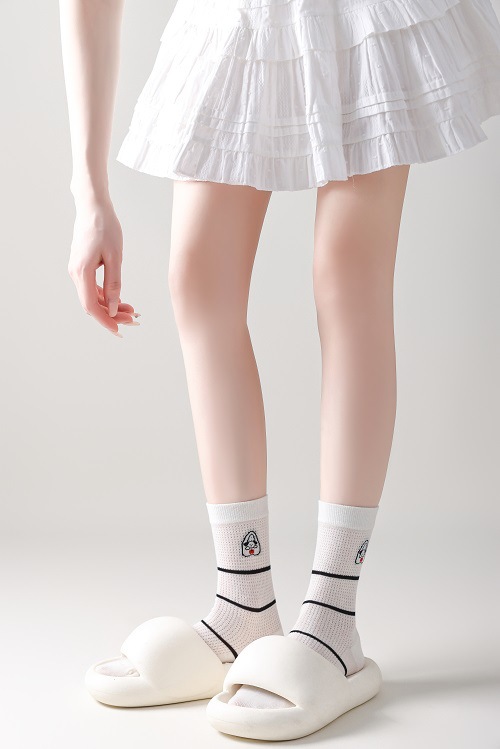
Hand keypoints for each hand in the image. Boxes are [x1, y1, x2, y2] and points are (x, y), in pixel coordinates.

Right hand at [67, 199, 139, 335]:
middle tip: (132, 319)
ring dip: (109, 306)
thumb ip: (114, 284)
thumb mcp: (115, 257)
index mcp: (82, 272)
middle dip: (111, 315)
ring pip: (92, 296)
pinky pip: (92, 287)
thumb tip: (112, 308)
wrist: (93, 207)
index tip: (119, 330)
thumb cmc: (105, 228)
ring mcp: (77, 270)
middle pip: (91, 304)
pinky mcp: (81, 266)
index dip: (105, 320)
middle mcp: (75, 273)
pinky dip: (105, 295)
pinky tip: (119, 299)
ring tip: (131, 310)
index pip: (91, 306)